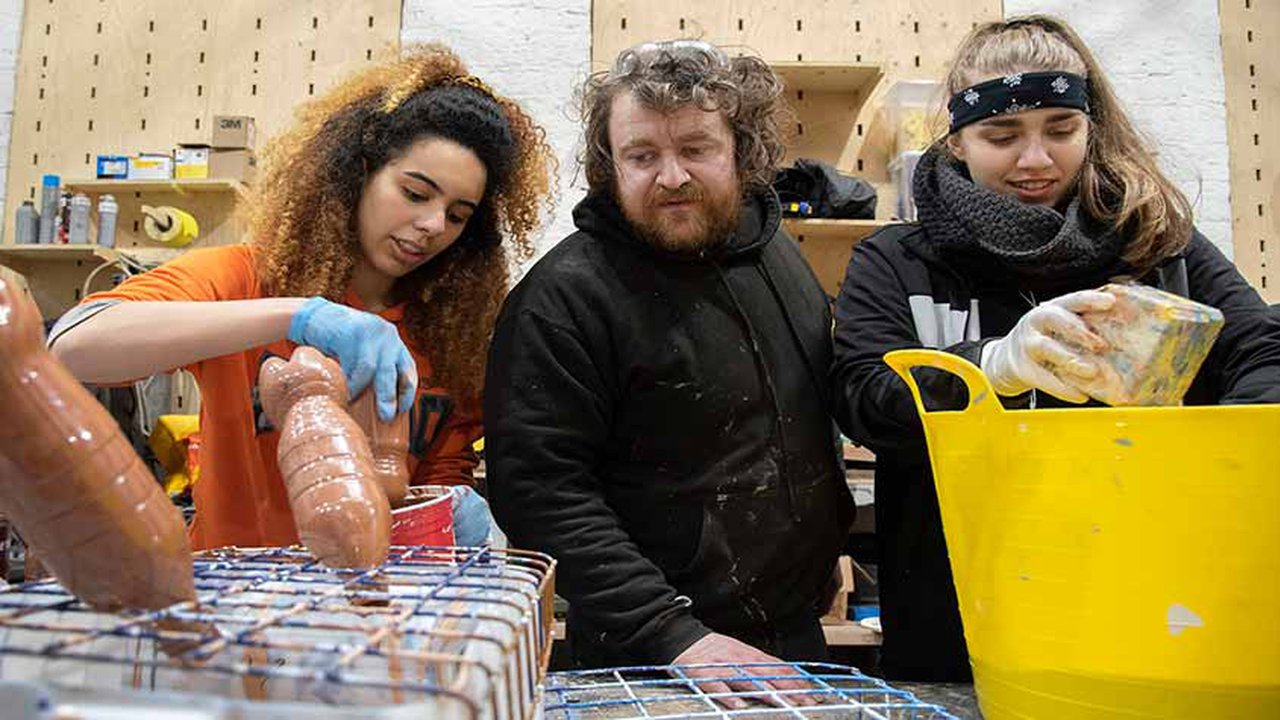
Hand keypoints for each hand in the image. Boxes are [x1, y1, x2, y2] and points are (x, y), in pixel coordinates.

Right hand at [287, 297, 416, 420]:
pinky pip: (355, 364)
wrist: (313, 318)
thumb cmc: (340, 341)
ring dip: (365, 390)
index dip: (408, 390)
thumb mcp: (364, 352)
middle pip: (394, 370)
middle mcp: (387, 334)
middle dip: (390, 396)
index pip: (408, 368)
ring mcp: (371, 330)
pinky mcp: (353, 332)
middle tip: (386, 416)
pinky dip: (351, 382)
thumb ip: (377, 368)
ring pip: (374, 369)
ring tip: (355, 402)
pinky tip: (346, 391)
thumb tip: (385, 403)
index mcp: (394, 340)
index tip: (402, 408)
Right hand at [671, 632, 817, 708]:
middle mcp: (741, 659)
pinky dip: (729, 696)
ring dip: (769, 693)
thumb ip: (761, 664)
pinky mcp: (704, 675)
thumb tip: (787, 674)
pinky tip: (740, 706)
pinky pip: (718, 687)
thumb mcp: (740, 651)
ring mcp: (723, 667)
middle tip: (807, 702)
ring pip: (749, 681)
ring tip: (785, 705)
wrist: (681, 636)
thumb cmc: (713, 648)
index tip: (813, 692)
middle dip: (790, 689)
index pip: (779, 667)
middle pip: (769, 675)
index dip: (797, 680)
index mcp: (750, 655)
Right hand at [980, 289, 1115, 402]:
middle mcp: (1036, 322)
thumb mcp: (1059, 328)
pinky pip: (1043, 378)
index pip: (1072, 300)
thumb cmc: (1043, 341)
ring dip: (1071, 359)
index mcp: (1051, 309)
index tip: (1111, 303)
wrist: (1006, 360)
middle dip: (1079, 331)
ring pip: (1047, 348)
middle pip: (1056, 319)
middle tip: (1101, 344)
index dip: (1091, 300)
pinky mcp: (1023, 368)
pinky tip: (1080, 395)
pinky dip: (1063, 388)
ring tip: (1091, 371)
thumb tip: (1125, 333)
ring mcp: (1027, 345)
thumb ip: (1084, 327)